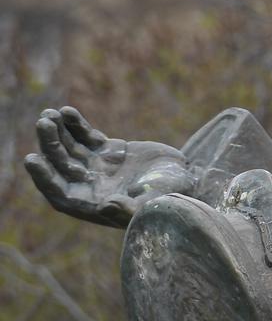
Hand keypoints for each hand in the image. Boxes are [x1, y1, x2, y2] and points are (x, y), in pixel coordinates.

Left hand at [24, 106, 194, 227]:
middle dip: (50, 145)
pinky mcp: (109, 150)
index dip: (43, 178)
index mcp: (96, 204)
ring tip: (51, 113)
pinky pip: (85, 136)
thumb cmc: (173, 197)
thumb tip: (105, 206)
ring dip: (57, 132)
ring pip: (68, 148)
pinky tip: (68, 111)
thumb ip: (129, 209)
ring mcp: (99, 167)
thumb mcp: (153, 203)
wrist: (190, 179)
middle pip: (60, 166)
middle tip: (44, 123)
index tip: (32, 159)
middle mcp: (92, 186)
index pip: (60, 194)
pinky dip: (76, 124)